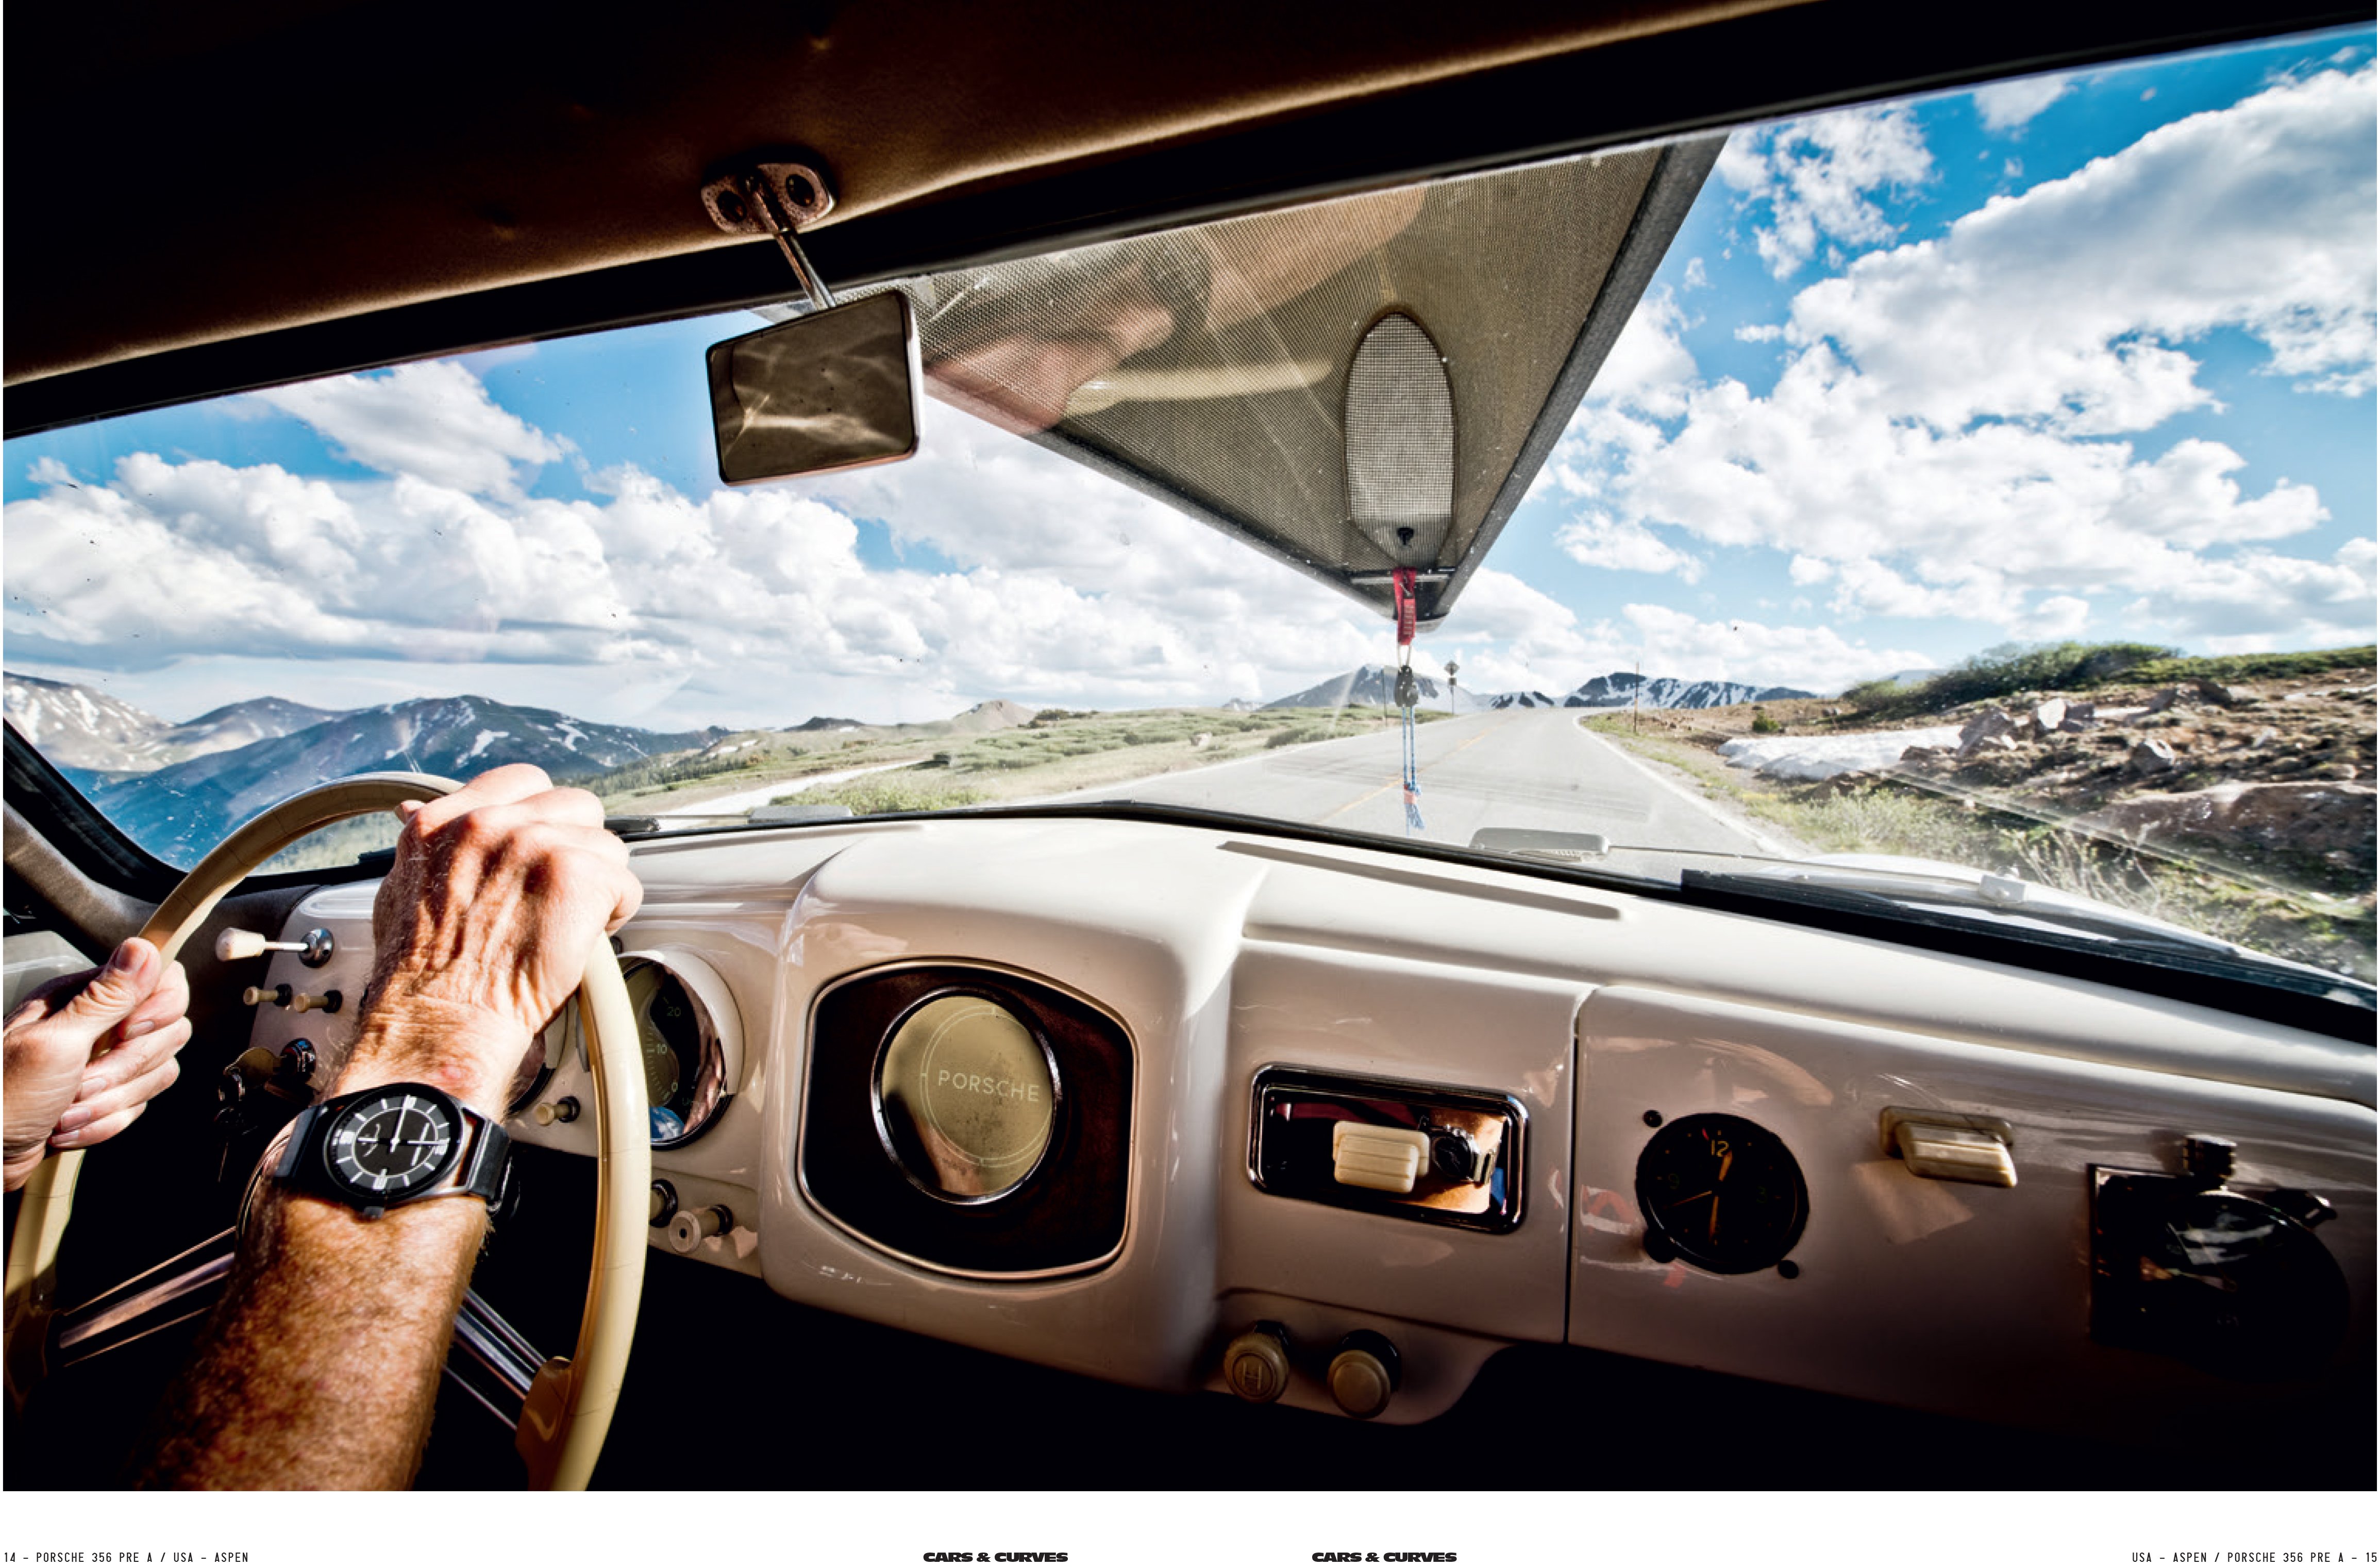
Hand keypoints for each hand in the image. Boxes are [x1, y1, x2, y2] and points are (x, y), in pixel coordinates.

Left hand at [3, 938, 190, 1189]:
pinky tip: (69, 1125)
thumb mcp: (55, 1042)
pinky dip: (106, 1122)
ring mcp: (102, 1060)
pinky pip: (138, 1103)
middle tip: (80, 1081)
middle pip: (166, 1031)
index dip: (158, 1009)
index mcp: (80, 997)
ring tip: (67, 1109)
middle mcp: (95, 1024)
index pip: (160, 980)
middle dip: (125, 1068)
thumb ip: (105, 997)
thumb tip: (142, 947)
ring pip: (156, 1071)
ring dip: (112, 1101)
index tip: (127, 1033)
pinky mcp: (106, 1094)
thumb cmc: (2, 1099)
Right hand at [345, 765, 640, 1113]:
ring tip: (567, 923)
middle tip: (558, 894)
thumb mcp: (399, 889)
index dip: (543, 816)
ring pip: (606, 846)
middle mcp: (491, 823)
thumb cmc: (419, 974)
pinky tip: (582, 940)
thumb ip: (425, 846)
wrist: (440, 1019)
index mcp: (447, 820)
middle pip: (575, 806)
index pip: (523, 781)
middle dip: (577, 848)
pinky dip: (615, 915)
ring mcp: (536, 844)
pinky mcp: (577, 875)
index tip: (543, 850)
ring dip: (597, 885)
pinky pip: (626, 883)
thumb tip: (413, 811)